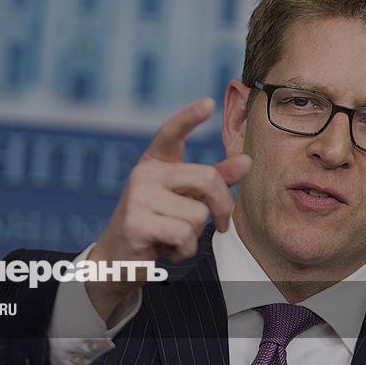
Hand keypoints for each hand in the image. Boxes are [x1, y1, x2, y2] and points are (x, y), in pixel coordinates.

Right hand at [85, 97, 251, 322]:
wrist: (119, 261)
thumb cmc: (157, 226)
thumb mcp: (186, 200)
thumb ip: (215, 181)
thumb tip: (246, 161)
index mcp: (156, 162)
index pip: (171, 133)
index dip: (189, 117)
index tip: (208, 103)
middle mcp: (144, 173)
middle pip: (206, 178)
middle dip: (223, 207)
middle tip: (220, 225)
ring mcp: (137, 196)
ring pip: (197, 214)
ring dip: (195, 236)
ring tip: (174, 238)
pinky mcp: (135, 222)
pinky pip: (183, 234)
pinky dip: (184, 250)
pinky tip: (166, 250)